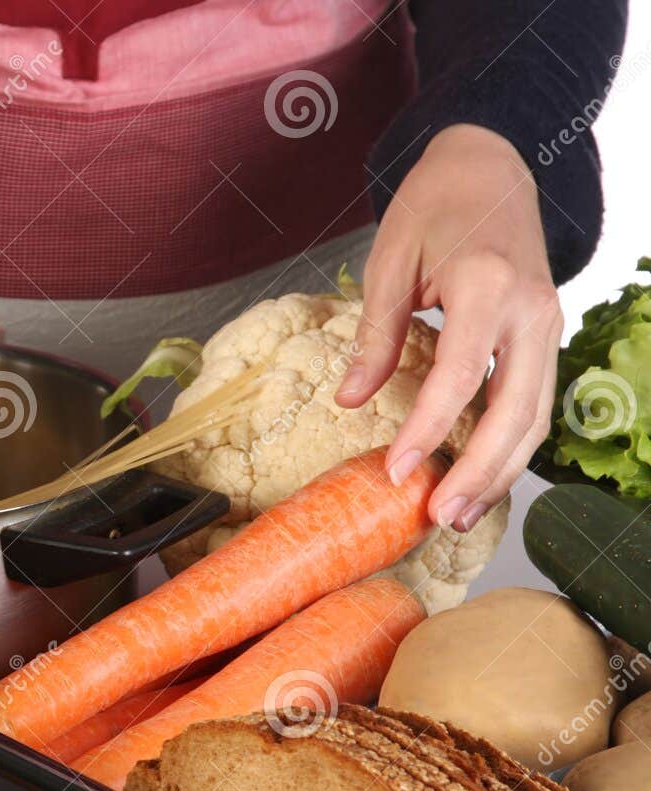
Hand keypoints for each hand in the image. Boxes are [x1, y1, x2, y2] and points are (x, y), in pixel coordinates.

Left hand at [337, 123, 563, 530]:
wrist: (491, 165)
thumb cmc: (436, 206)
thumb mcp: (391, 260)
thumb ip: (374, 334)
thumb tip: (352, 401)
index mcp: (488, 286)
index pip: (459, 376)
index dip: (428, 431)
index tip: (395, 471)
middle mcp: (531, 313)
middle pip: (513, 411)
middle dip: (478, 471)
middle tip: (436, 515)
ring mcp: (548, 328)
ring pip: (534, 417)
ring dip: (500, 472)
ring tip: (457, 514)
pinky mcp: (545, 340)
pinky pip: (534, 405)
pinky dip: (510, 448)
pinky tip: (479, 481)